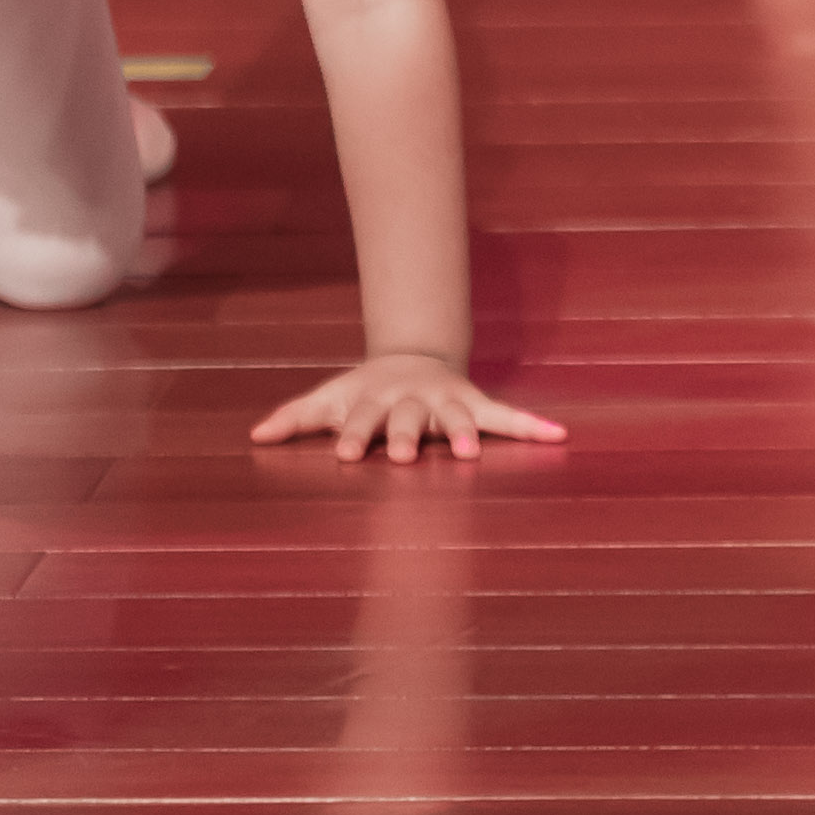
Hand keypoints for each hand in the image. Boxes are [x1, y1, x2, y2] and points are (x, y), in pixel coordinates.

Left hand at [248, 352, 568, 464]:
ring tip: (471, 453)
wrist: (414, 357)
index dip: (354, 434)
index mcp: (375, 401)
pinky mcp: (477, 404)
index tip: (344, 454)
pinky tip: (559, 436)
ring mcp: (448, 401)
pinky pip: (508, 416)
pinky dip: (532, 426)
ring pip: (458, 417)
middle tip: (401, 456)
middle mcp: (413, 401)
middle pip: (409, 419)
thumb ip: (296, 418)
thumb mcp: (329, 399)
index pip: (360, 420)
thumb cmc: (365, 393)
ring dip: (466, 433)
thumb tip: (254, 436)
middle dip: (406, 436)